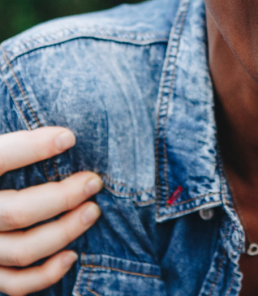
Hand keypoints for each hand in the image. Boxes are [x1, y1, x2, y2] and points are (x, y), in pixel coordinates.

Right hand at [0, 127, 102, 295]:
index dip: (31, 148)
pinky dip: (45, 275)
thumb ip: (18, 144)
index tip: (70, 137)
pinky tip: (72, 255)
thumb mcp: (0, 151)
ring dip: (64, 232)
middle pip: (16, 212)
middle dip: (62, 198)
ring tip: (93, 211)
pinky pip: (15, 284)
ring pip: (22, 249)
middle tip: (94, 182)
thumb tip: (66, 131)